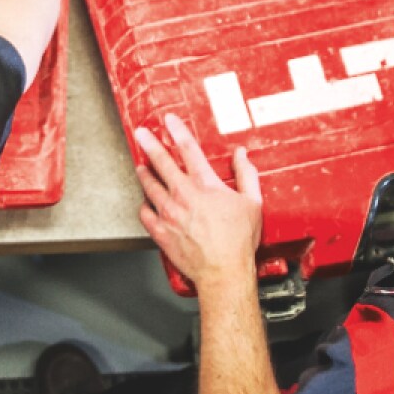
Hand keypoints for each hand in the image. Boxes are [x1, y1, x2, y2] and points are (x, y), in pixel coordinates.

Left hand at [134, 114, 262, 290]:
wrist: (223, 272)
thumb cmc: (238, 242)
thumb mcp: (253, 203)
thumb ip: (247, 175)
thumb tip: (242, 156)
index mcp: (206, 186)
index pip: (189, 150)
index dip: (178, 131)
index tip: (169, 121)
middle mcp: (184, 196)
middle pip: (162, 163)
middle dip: (150, 144)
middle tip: (142, 134)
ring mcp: (169, 214)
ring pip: (150, 186)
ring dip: (144, 173)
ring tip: (140, 166)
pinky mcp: (161, 232)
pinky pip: (146, 214)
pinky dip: (145, 206)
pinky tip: (146, 202)